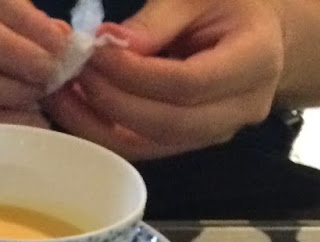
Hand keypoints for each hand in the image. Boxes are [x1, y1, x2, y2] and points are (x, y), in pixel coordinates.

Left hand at [43, 0, 287, 158]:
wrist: (257, 34)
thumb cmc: (229, 5)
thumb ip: (158, 18)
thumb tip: (111, 43)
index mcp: (255, 62)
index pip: (187, 84)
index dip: (135, 73)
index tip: (95, 51)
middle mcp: (240, 109)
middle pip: (166, 123)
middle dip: (111, 101)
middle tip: (72, 73)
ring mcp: (214, 134)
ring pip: (149, 145)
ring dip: (97, 123)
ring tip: (62, 93)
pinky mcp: (187, 144)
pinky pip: (141, 148)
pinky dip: (103, 131)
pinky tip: (76, 107)